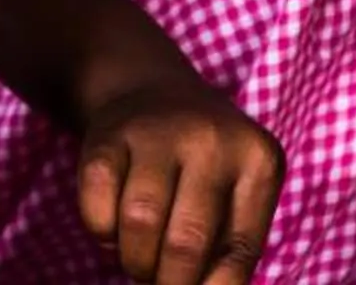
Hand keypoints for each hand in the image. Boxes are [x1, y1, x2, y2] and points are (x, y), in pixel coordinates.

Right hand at [74, 72, 281, 283]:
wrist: (152, 89)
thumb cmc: (204, 166)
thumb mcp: (236, 195)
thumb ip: (229, 250)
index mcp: (259, 159)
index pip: (238, 254)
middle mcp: (212, 139)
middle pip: (185, 243)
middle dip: (168, 282)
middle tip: (160, 281)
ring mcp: (158, 131)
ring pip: (138, 223)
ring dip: (134, 260)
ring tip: (139, 257)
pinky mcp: (108, 133)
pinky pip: (96, 204)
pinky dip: (101, 231)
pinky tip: (114, 225)